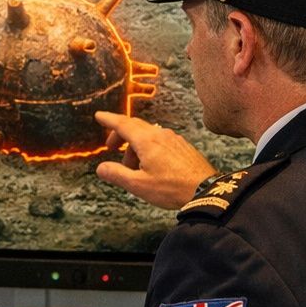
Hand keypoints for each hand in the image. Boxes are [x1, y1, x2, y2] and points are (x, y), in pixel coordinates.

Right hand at [94, 111, 217, 209]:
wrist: (205, 190)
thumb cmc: (171, 188)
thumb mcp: (138, 185)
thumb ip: (117, 174)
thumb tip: (101, 168)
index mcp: (146, 141)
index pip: (123, 124)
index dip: (109, 119)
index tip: (99, 116)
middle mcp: (160, 135)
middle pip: (134, 126)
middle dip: (120, 134)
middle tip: (110, 146)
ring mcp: (173, 139)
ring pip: (148, 134)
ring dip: (135, 145)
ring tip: (132, 166)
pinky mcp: (183, 146)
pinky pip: (160, 140)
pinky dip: (149, 147)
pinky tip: (150, 164)